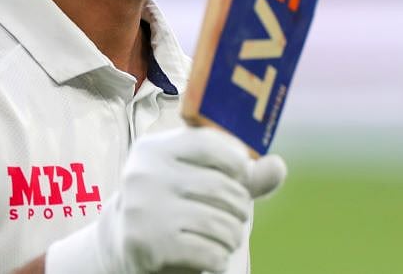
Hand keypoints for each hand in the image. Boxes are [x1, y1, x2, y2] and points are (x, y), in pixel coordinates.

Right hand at [45, 127, 285, 273]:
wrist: (125, 244)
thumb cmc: (173, 204)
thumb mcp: (199, 179)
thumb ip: (240, 175)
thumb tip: (277, 167)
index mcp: (154, 149)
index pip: (211, 144)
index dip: (237, 165)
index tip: (238, 180)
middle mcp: (144, 174)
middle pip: (223, 189)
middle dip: (239, 210)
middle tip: (232, 218)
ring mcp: (144, 209)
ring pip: (221, 225)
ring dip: (232, 237)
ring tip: (222, 239)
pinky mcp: (148, 244)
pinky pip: (210, 253)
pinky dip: (218, 258)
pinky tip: (208, 255)